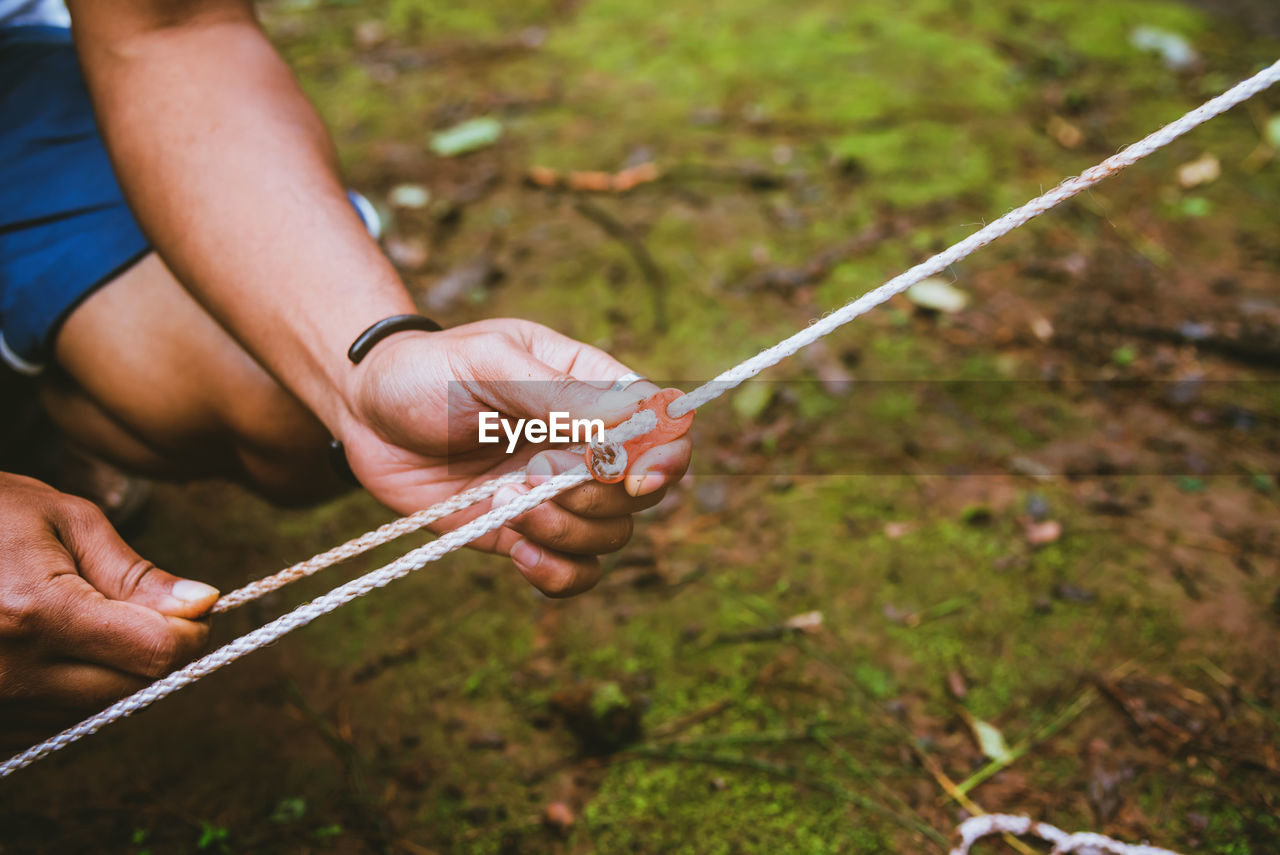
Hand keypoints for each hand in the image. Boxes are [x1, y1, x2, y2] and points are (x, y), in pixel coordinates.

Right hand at [0, 474, 218, 748]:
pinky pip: (52, 718)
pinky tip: (58, 646)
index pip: (155, 653)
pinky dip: (72, 686)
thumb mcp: (67, 521)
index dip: (192, 633)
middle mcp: (10, 671)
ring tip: (90, 619)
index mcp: (37, 613)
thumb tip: (203, 603)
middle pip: (131, 689)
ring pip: (94, 709)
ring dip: (114, 671)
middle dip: (158, 653)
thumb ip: (136, 573)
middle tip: (152, 611)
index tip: (196, 609)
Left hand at [335, 319, 691, 596]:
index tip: (637, 475)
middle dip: (597, 496)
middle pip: (641, 491)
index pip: (662, 425)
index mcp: (591, 390)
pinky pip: (575, 573)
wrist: (366, 412)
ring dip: (567, 532)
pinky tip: (520, 554)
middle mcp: (585, 446)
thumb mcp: (492, 365)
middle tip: (536, 475)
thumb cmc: (430, 371)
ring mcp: (558, 493)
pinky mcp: (525, 532)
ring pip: (611, 536)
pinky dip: (559, 575)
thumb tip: (634, 418)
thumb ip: (559, 394)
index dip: (666, 455)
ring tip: (510, 502)